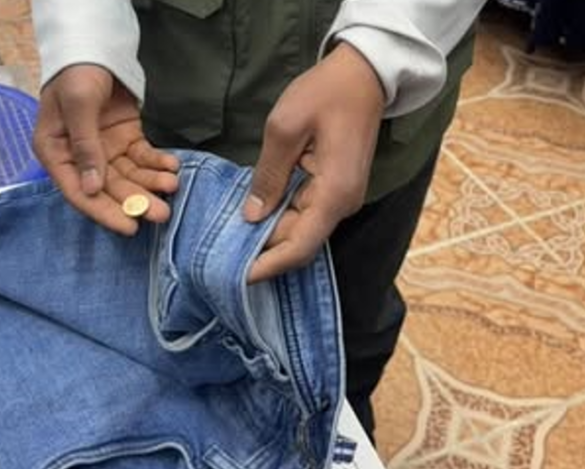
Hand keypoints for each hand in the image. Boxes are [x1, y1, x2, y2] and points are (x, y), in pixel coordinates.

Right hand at [33, 65, 179, 235]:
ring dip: (150, 184)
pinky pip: (141, 158)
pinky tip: (171, 167)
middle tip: (161, 213)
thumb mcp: (78, 104)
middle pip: (108, 189)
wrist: (94, 47)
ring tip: (171, 186)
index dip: (104, 211)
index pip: (78, 191)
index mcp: (55, 152)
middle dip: (135, 201)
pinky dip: (157, 164)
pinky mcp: (124, 140)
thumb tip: (92, 189)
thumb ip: (86, 146)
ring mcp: (103, 150)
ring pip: (129, 176)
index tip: (129, 227)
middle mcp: (78, 157)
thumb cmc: (77, 73)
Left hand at [243, 42, 385, 282]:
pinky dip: (280, 218)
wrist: (364, 74)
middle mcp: (342, 204)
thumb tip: (251, 216)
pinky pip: (305, 213)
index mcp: (334, 194)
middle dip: (263, 252)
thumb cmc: (325, 93)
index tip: (238, 277)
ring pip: (301, 229)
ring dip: (269, 236)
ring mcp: (341, 198)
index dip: (269, 265)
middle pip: (299, 241)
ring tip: (230, 241)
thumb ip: (268, 175)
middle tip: (220, 258)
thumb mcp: (284, 129)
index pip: (300, 246)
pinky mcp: (336, 189)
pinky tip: (252, 217)